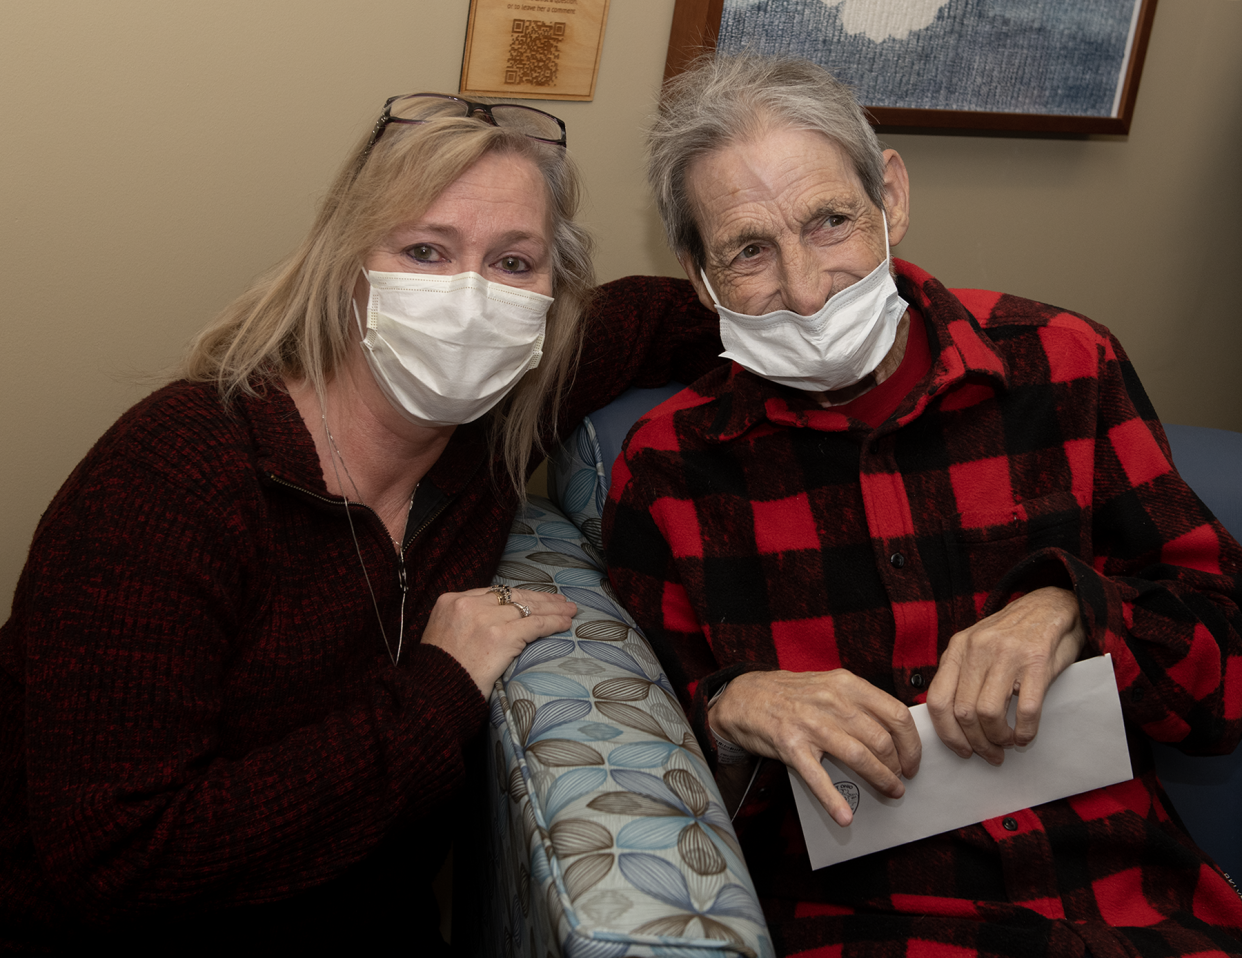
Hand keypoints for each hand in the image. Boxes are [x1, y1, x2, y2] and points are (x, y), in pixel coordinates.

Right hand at [421, 587, 576, 694]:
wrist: (432, 693)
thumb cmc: (437, 672)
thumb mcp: (440, 635)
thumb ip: (462, 622)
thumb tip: (488, 623)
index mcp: (450, 601)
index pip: (493, 592)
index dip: (517, 595)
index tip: (531, 598)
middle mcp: (468, 604)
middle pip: (512, 595)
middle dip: (539, 597)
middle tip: (558, 600)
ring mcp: (485, 618)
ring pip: (528, 607)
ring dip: (552, 608)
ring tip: (568, 610)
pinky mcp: (501, 636)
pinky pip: (535, 624)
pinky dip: (554, 622)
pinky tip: (565, 622)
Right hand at [709, 669, 920, 826]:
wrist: (744, 696)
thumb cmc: (791, 694)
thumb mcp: (829, 684)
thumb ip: (858, 702)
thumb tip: (894, 732)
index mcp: (846, 684)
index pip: (895, 713)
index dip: (911, 742)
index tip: (913, 758)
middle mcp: (831, 701)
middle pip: (881, 739)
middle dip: (898, 765)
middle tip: (901, 778)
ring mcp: (810, 724)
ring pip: (859, 757)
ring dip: (881, 780)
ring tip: (891, 791)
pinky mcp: (791, 746)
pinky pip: (817, 777)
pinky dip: (833, 800)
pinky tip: (845, 817)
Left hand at [926, 586, 1085, 764]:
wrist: (1052, 605)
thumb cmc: (1013, 634)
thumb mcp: (977, 646)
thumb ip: (962, 674)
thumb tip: (952, 721)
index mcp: (958, 648)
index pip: (938, 699)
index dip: (947, 733)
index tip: (962, 750)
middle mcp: (978, 650)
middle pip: (963, 712)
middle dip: (976, 743)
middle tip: (991, 754)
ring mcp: (1007, 655)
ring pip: (988, 713)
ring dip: (998, 738)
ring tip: (1007, 743)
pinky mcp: (1037, 662)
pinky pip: (1025, 709)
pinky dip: (1024, 731)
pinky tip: (1025, 735)